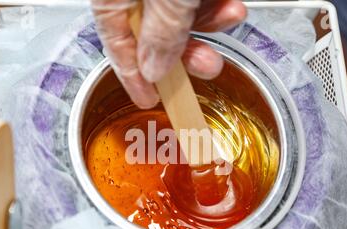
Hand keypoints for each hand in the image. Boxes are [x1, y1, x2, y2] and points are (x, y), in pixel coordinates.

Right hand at [91, 0, 246, 108]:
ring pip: (180, 14)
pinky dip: (217, 5)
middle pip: (153, 33)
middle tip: (207, 66)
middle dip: (186, 53)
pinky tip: (230, 7)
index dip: (133, 78)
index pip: (115, 45)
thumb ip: (161, 32)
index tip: (148, 101)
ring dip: (210, 26)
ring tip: (231, 19)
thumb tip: (154, 70)